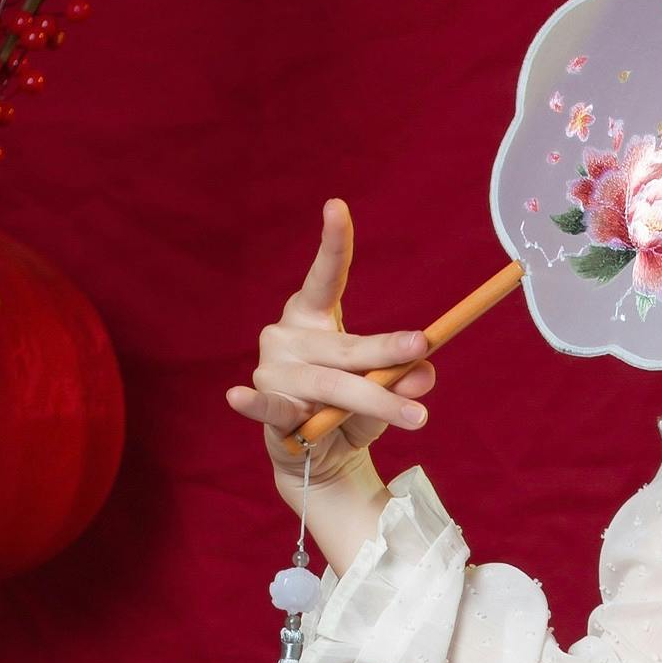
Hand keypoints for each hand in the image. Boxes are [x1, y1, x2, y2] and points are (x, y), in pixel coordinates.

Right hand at [224, 199, 437, 553]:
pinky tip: (238, 396)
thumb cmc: (349, 411)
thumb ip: (402, 379)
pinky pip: (266, 406)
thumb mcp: (385, 393)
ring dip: (376, 401)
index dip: (333, 244)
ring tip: (417, 418)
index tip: (336, 206)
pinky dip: (254, 404)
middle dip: (388, 352)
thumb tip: (422, 373)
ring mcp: (274, 370)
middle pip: (345, 345)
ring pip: (332, 385)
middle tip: (423, 349)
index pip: (325, 278)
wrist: (319, 456)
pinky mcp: (267, 406)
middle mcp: (288, 336)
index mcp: (313, 316)